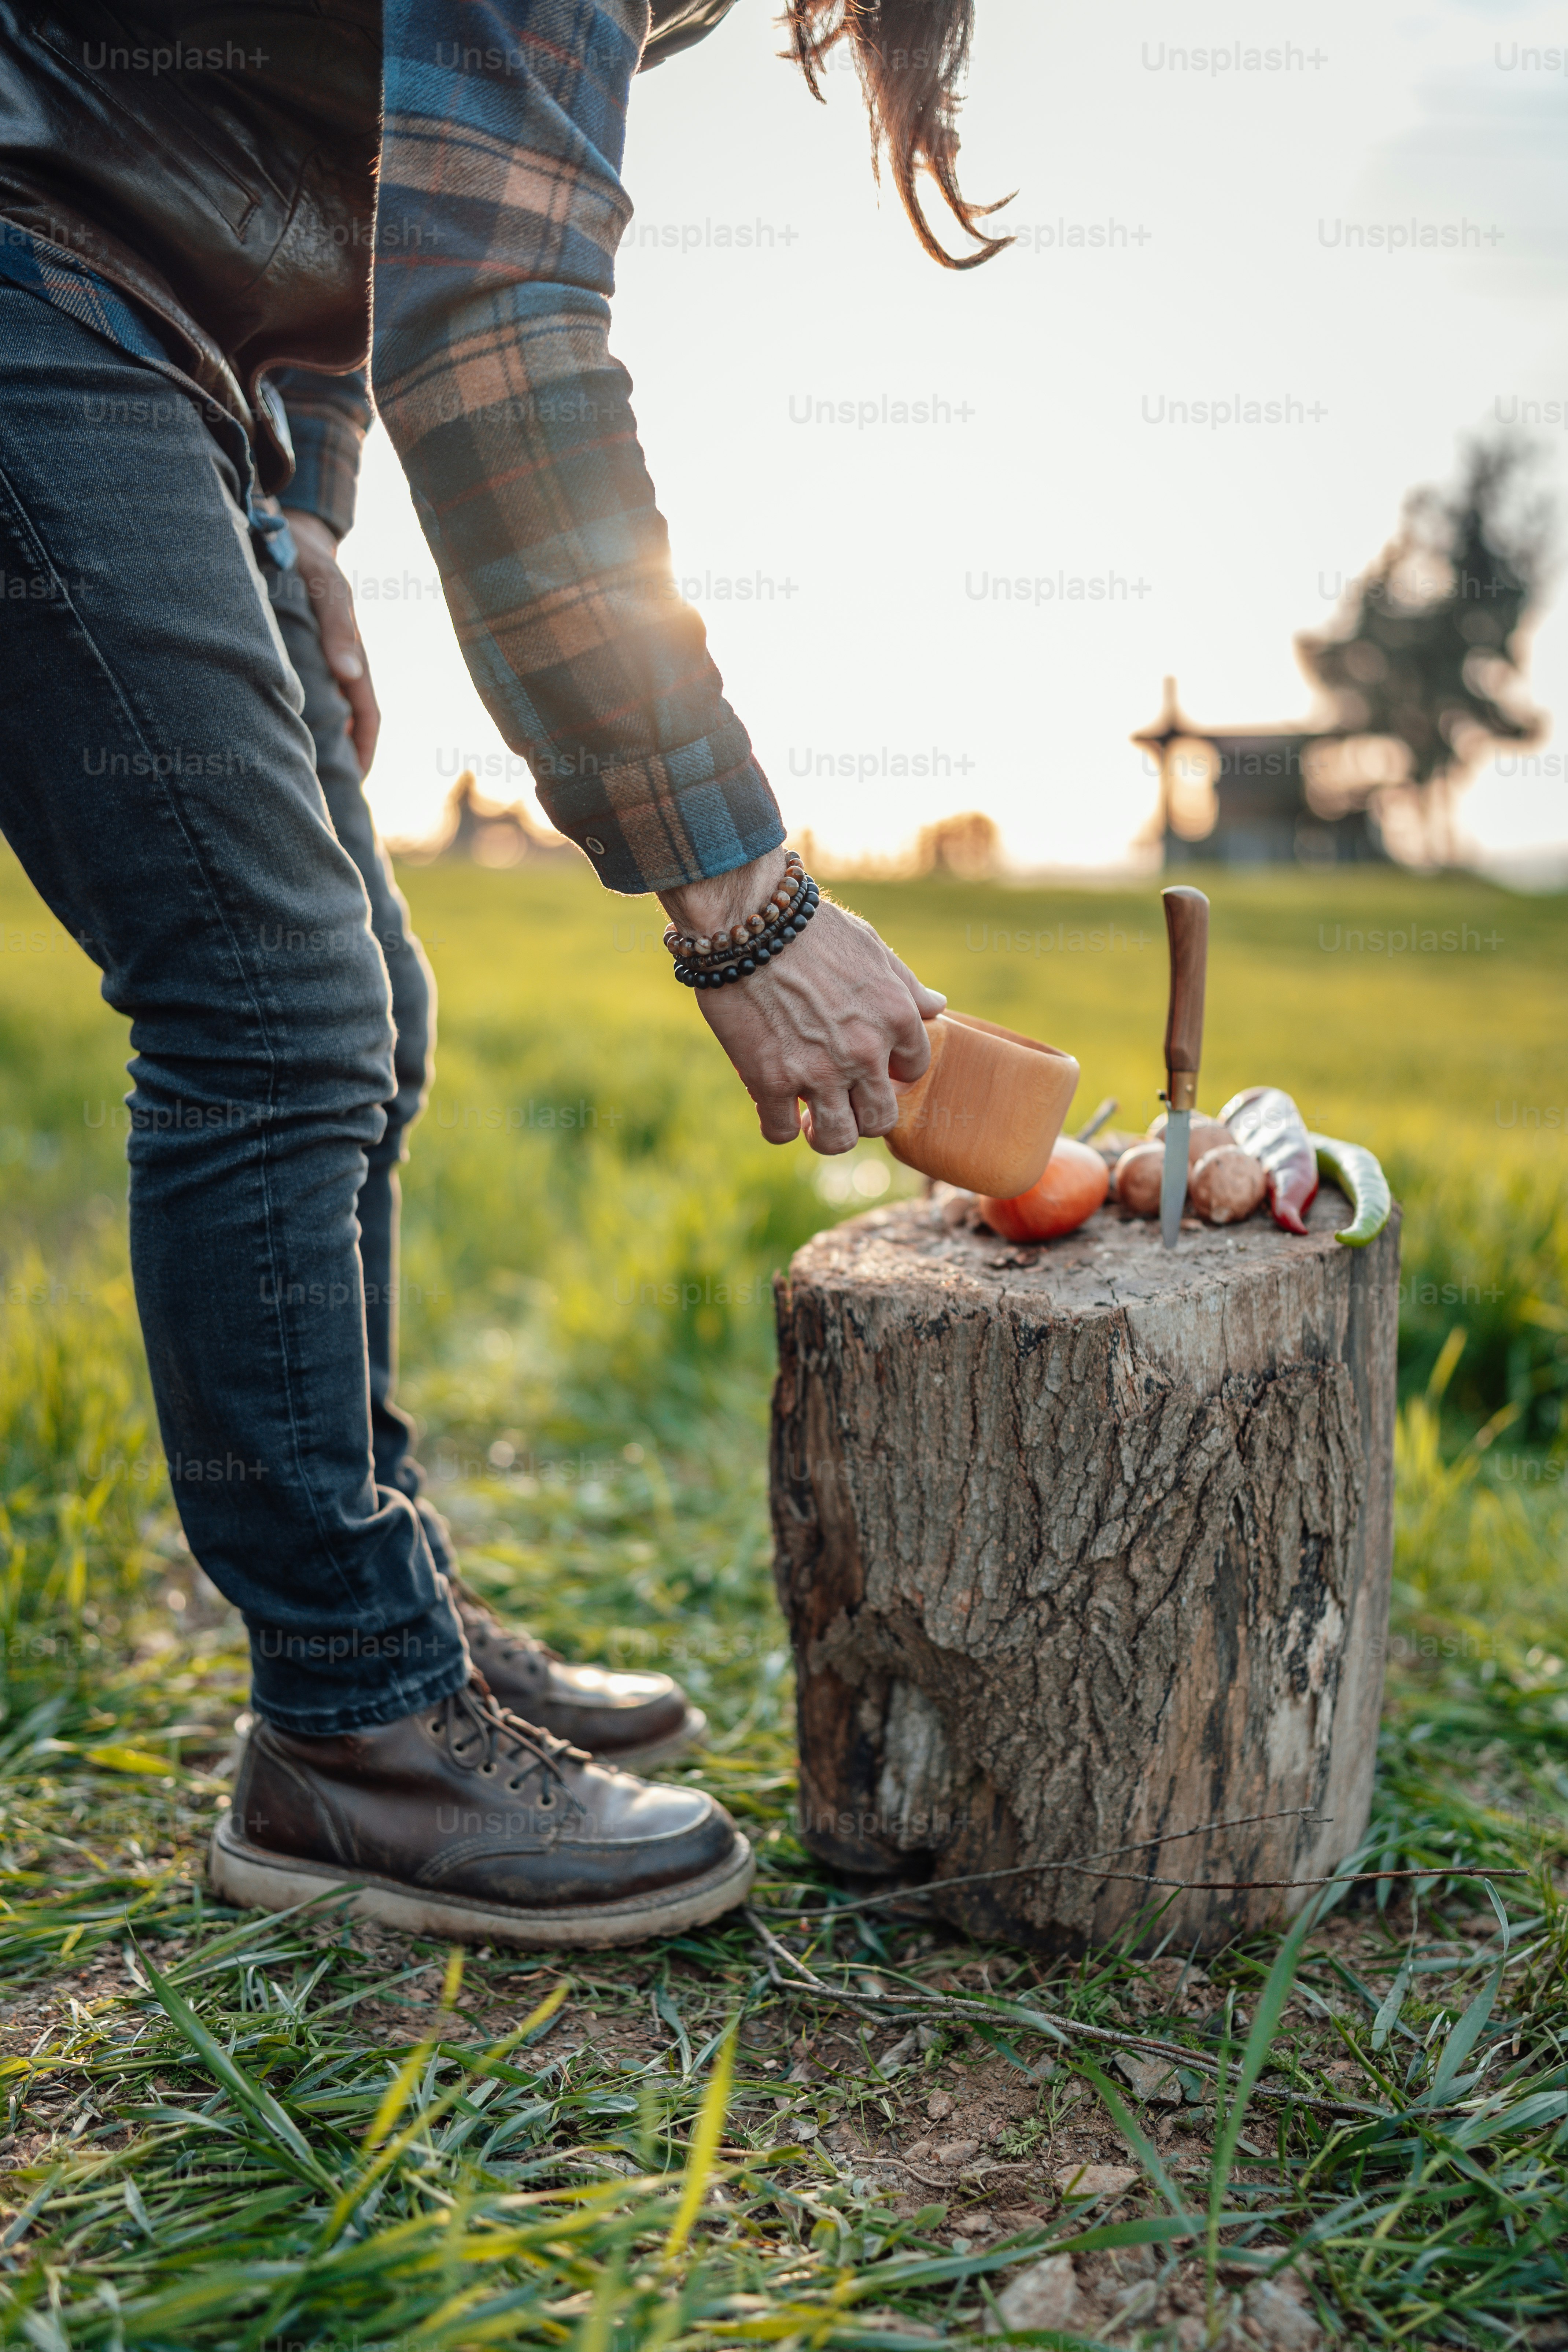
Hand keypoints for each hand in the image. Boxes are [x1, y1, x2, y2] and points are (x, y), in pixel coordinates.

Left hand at [280, 509, 380, 776]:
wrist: (288, 532)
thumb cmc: (308, 559)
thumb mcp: (327, 587)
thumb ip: (339, 626)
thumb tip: (349, 673)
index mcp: (354, 659)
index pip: (367, 718)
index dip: (364, 753)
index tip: (353, 783)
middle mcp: (340, 668)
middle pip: (348, 725)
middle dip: (342, 759)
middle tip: (325, 795)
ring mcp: (321, 664)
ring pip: (327, 715)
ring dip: (320, 744)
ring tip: (301, 777)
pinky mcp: (299, 658)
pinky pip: (306, 699)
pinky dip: (300, 721)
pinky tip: (280, 737)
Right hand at [657, 852, 945, 1153]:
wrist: (748, 920)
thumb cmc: (811, 928)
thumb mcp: (872, 947)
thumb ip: (905, 985)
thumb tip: (937, 1006)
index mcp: (895, 1018)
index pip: (912, 1071)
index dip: (890, 1071)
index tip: (868, 1064)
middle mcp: (864, 1052)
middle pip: (880, 1119)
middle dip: (861, 1114)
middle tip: (840, 1098)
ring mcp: (818, 1072)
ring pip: (838, 1139)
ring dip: (826, 1133)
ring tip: (810, 1117)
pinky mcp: (770, 1081)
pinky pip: (781, 1133)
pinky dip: (777, 1125)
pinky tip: (771, 1104)